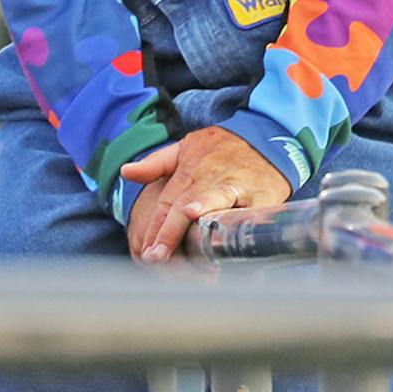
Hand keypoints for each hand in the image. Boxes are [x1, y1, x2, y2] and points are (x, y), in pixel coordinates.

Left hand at [119, 127, 291, 262]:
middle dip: (169, 232)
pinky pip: (250, 212)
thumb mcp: (186, 148)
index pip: (166, 202)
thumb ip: (156, 163)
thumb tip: (125, 171)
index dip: (154, 227)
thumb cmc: (222, 149)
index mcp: (190, 168)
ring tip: (186, 235)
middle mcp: (210, 176)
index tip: (143, 250)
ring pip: (213, 201)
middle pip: (184, 206)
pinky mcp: (261, 194)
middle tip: (155, 258)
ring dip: (200, 216)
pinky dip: (241, 224)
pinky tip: (230, 239)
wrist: (267, 133)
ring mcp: (236, 184)